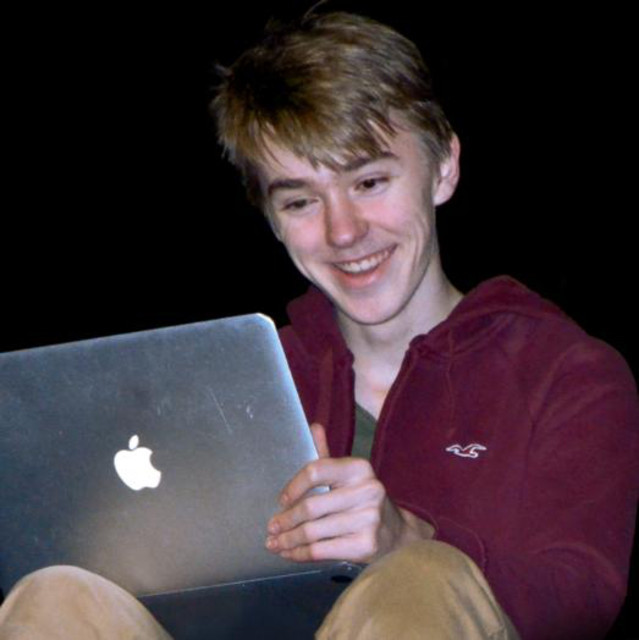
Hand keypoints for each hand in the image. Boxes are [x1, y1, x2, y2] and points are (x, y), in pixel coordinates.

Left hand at [265, 423, 433, 562]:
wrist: (396, 533)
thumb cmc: (362, 501)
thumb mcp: (347, 475)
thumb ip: (326, 454)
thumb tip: (313, 426)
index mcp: (359, 468)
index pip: (315, 471)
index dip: (293, 486)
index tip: (281, 501)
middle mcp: (367, 490)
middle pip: (311, 507)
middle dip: (285, 520)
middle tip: (271, 528)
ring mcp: (369, 519)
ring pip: (313, 531)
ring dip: (289, 541)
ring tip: (275, 544)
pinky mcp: (367, 545)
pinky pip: (322, 550)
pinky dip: (301, 554)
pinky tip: (290, 554)